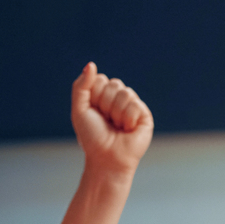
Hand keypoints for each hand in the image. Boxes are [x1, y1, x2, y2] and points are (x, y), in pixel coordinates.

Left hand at [72, 62, 153, 176]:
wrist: (106, 159)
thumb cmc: (92, 137)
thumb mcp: (79, 110)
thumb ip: (81, 86)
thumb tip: (91, 64)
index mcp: (103, 95)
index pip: (100, 79)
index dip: (94, 96)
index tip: (94, 112)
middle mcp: (119, 98)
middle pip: (114, 83)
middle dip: (105, 104)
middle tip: (106, 121)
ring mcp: (133, 106)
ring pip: (125, 93)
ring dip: (116, 113)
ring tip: (117, 126)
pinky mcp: (144, 116)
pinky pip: (135, 105)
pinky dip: (127, 119)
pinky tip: (127, 129)